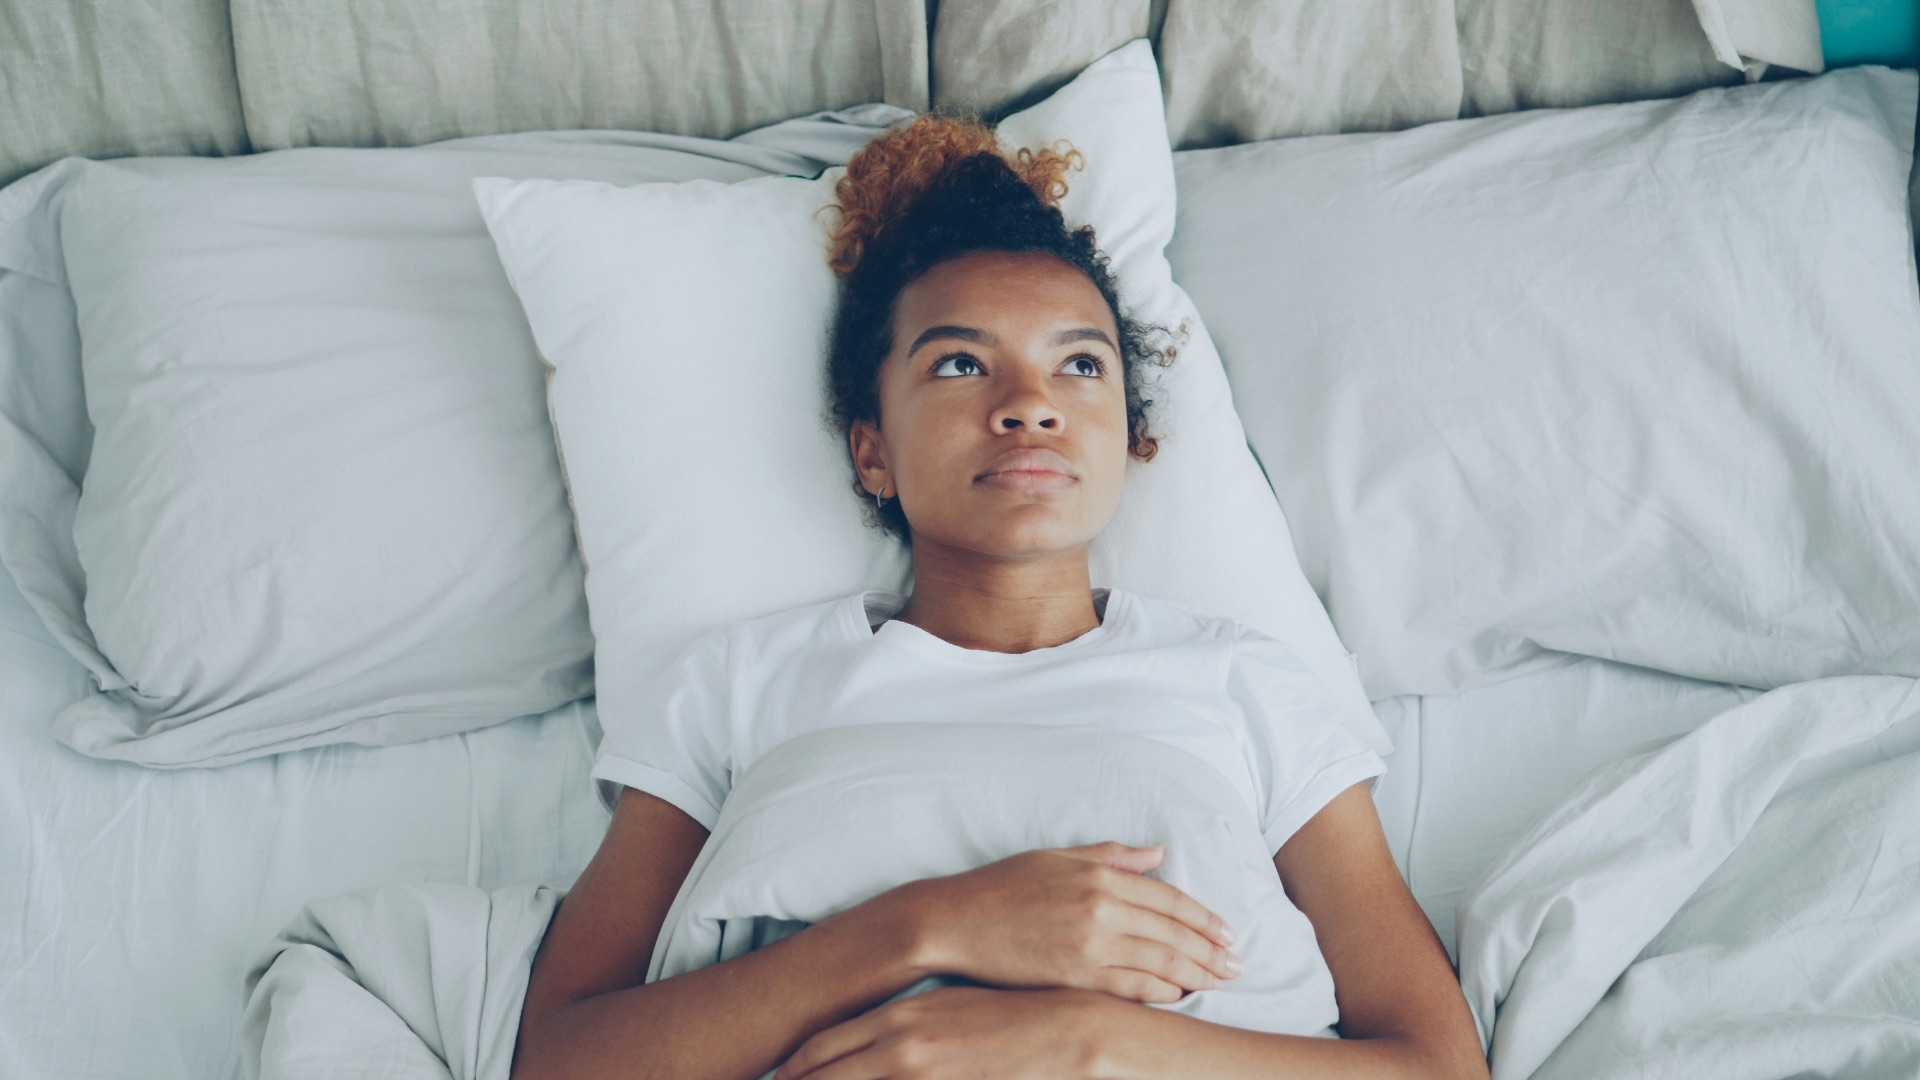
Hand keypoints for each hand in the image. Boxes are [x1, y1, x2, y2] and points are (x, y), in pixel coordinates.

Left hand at [773, 986, 1115, 1079]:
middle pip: (819, 1073)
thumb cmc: (1011, 1022)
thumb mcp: (949, 1014)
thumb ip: (905, 1030)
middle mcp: (898, 1043)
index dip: (792, 1068)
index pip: (821, 1045)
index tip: (775, 1078)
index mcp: (898, 1016)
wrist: (1070, 1032)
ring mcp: (918, 1069)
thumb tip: (875, 1050)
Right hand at [902, 841, 1241, 1003]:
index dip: (1204, 917)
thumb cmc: (1001, 887)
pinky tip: (1179, 997)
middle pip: (1174, 932)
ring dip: (1197, 973)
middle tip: (1238, 964)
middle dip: (1212, 950)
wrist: (953, 922)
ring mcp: (1090, 943)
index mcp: (1099, 875)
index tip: (1227, 932)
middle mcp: (1101, 907)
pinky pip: (1132, 987)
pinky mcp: (1074, 975)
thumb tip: (1157, 854)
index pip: (1169, 898)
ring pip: (1161, 961)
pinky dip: (1161, 993)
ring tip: (1218, 982)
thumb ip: (1111, 856)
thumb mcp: (1057, 858)